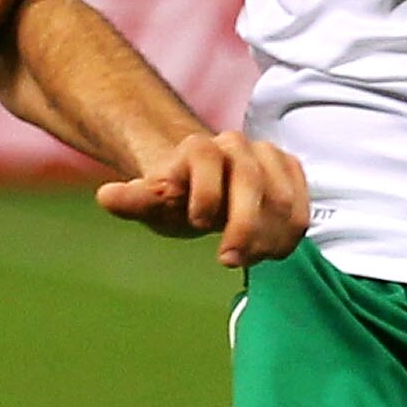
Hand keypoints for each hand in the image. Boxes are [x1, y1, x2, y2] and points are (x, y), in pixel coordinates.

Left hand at [95, 130, 309, 265]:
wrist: (204, 190)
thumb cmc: (176, 200)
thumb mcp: (151, 203)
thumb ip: (133, 200)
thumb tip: (106, 195)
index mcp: (197, 147)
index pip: (206, 160)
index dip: (205, 195)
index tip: (197, 225)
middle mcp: (235, 144)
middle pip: (251, 178)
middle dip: (242, 225)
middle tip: (229, 261)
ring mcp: (267, 156)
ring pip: (282, 196)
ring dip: (267, 236)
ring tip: (250, 260)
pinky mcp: (290, 172)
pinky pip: (301, 205)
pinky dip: (289, 234)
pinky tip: (272, 252)